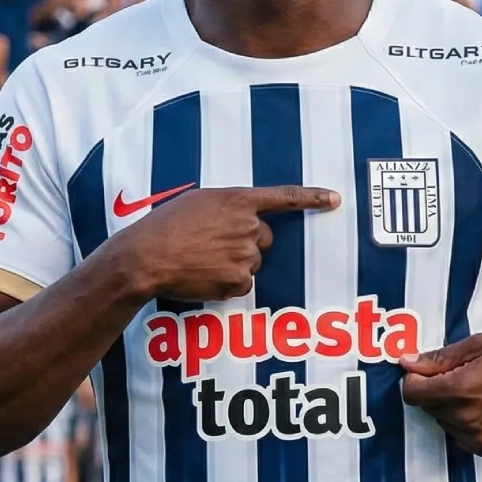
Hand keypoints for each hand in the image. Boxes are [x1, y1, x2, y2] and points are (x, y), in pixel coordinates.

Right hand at [103, 186, 340, 301]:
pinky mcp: (239, 281)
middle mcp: (248, 226)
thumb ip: (226, 207)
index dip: (312, 198)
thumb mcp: (196, 202)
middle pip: (263, 238)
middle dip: (245, 242)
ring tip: (201, 259)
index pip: (284, 197)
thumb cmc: (164, 226)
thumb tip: (240, 220)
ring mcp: (246, 255)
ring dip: (233, 262)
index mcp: (238, 200)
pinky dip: (227, 282)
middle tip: (213, 244)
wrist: (147, 256)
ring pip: (251, 262)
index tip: (334, 199)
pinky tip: (203, 275)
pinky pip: (243, 283)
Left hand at [400, 335, 481, 457]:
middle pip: (427, 407)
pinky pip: (460, 437)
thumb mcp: (480, 346)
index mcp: (460, 388)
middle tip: (460, 378)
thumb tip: (405, 361)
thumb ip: (439, 357)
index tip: (424, 373)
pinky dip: (465, 424)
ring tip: (478, 393)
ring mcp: (476, 437)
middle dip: (435, 391)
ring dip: (450, 409)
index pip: (412, 393)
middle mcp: (465, 417)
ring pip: (443, 422)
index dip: (413, 380)